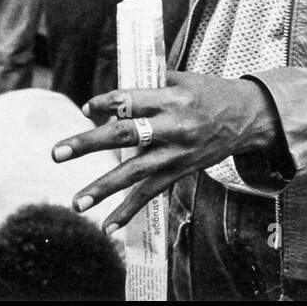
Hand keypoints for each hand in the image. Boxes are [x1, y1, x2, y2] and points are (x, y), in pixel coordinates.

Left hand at [52, 71, 280, 231]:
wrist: (249, 117)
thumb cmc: (209, 92)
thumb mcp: (181, 79)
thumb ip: (148, 85)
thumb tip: (111, 96)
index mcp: (170, 98)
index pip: (130, 100)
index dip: (105, 104)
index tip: (86, 109)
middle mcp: (171, 127)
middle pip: (124, 135)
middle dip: (88, 144)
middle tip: (58, 153)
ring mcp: (175, 153)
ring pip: (134, 173)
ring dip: (102, 189)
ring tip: (75, 202)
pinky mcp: (179, 172)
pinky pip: (150, 194)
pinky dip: (128, 212)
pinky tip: (107, 226)